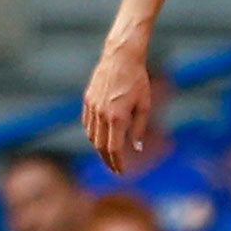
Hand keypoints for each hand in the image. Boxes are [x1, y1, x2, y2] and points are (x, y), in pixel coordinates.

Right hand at [82, 42, 151, 175]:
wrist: (120, 58)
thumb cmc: (138, 81)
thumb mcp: (144, 105)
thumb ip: (139, 128)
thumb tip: (136, 148)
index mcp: (117, 117)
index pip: (114, 148)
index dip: (118, 163)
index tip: (122, 172)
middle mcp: (101, 114)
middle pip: (100, 146)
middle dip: (108, 160)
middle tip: (116, 169)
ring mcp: (91, 107)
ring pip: (91, 136)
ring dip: (99, 149)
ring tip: (109, 156)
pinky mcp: (87, 100)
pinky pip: (87, 124)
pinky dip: (92, 135)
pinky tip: (100, 139)